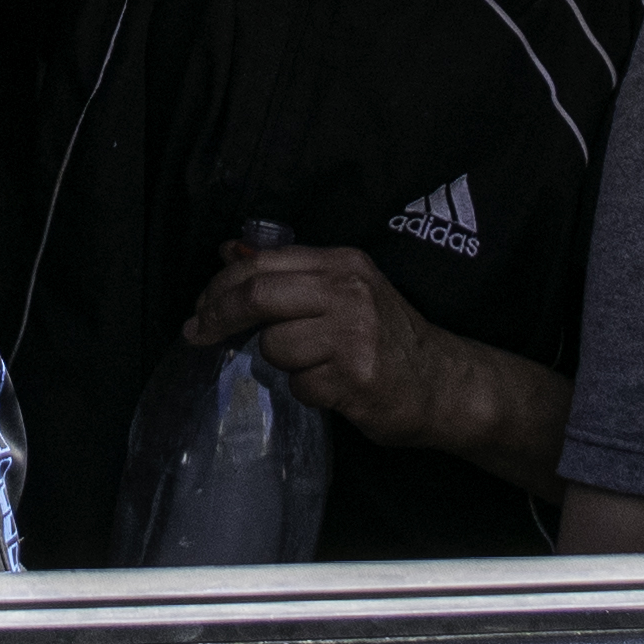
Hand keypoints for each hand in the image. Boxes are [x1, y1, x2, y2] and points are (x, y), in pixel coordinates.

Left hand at [186, 238, 449, 447]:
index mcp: (342, 263)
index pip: (262, 264)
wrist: (445, 383)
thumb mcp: (344, 287)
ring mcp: (353, 336)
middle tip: (198, 334)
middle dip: (219, 317)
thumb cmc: (388, 336)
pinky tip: (332, 387)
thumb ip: (290, 272)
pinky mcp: (355, 380)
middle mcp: (348, 292)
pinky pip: (300, 386)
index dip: (220, 286)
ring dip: (282, 362)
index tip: (201, 307)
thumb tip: (229, 253)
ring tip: (313, 364)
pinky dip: (307, 391)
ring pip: (275, 347)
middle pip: (258, 296)